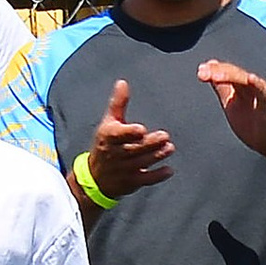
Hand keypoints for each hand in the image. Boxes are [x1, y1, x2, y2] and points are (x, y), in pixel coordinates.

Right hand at [81, 77, 172, 198]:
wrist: (95, 177)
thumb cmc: (104, 145)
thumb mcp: (108, 124)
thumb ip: (118, 104)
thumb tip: (123, 82)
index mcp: (109, 138)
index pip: (118, 135)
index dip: (129, 133)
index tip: (141, 129)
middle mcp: (115, 154)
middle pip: (134, 149)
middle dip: (149, 144)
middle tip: (165, 137)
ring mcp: (124, 169)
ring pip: (142, 162)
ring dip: (156, 156)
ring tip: (169, 148)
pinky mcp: (132, 182)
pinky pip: (145, 180)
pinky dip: (157, 176)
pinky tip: (169, 170)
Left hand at [197, 60, 265, 158]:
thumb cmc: (250, 122)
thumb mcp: (229, 103)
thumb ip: (221, 87)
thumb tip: (207, 70)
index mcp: (239, 87)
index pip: (226, 72)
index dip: (214, 70)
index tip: (200, 70)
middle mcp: (249, 88)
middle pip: (234, 73)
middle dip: (218, 71)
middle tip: (202, 72)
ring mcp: (259, 96)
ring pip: (246, 80)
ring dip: (231, 75)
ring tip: (216, 76)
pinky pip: (263, 93)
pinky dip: (258, 85)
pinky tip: (251, 79)